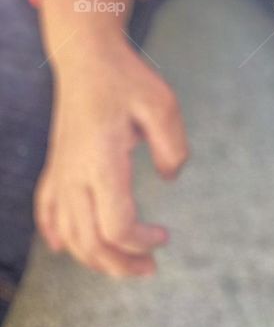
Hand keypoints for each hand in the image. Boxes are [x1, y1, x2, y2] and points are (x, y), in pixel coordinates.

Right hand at [35, 38, 187, 277]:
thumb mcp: (162, 103)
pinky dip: (57, 235)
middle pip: (89, 243)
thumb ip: (173, 145)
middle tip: (149, 269)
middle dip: (120, 265)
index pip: (116, 225)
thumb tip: (169, 178)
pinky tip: (65, 247)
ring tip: (125, 263)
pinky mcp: (54, 168)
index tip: (164, 236)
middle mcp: (74, 175)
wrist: (86, 57)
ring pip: (68, 236)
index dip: (141, 243)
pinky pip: (48, 213)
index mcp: (101, 162)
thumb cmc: (126, 79)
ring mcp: (60, 173)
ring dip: (95, 258)